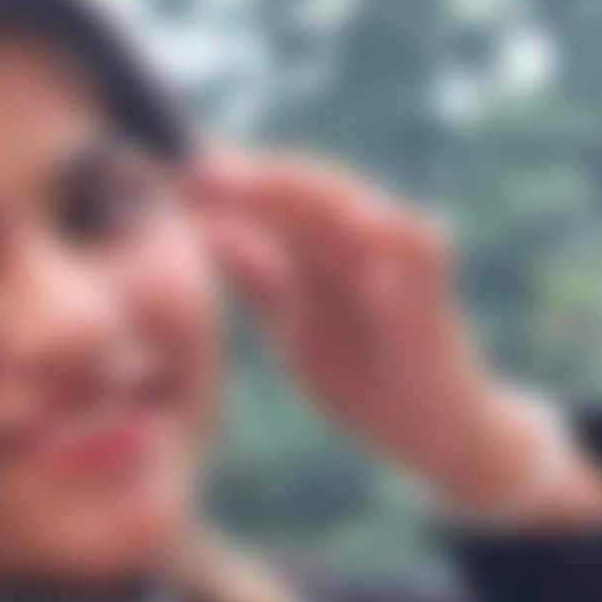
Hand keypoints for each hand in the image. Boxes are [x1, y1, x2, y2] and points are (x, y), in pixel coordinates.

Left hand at [183, 144, 601, 531]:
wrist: (430, 428)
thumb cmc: (364, 377)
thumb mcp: (292, 324)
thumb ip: (256, 277)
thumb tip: (202, 232)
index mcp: (321, 245)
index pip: (271, 199)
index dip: (223, 186)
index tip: (166, 176)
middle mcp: (360, 235)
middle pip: (302, 190)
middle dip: (248, 179)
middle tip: (193, 173)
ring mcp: (400, 251)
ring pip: (350, 203)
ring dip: (298, 189)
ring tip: (245, 182)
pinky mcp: (435, 280)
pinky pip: (416, 244)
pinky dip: (388, 231)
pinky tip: (353, 224)